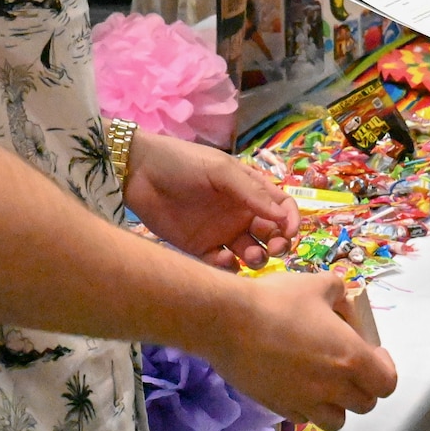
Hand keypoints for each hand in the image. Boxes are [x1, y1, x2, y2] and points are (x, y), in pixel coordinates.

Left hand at [125, 131, 297, 269]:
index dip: (291, 220)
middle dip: (280, 243)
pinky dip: (229, 267)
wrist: (138, 173)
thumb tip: (283, 217)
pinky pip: (224, 265)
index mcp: (249, 190)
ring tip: (249, 256)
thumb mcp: (220, 170)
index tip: (289, 232)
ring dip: (258, 258)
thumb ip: (251, 192)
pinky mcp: (201, 249)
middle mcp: (240, 213)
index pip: (282, 207)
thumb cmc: (183, 163)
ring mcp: (221, 232)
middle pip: (272, 234)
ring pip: (252, 253)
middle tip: (275, 249)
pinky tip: (222, 259)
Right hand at [203, 272, 396, 428]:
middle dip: (362, 384)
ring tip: (324, 380)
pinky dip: (307, 405)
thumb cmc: (277, 300)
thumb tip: (343, 301)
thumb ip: (339, 292)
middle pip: (365, 403)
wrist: (229, 322)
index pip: (387, 383)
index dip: (384, 368)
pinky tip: (296, 382)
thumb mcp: (317, 284)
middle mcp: (333, 387)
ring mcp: (306, 402)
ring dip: (336, 403)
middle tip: (347, 363)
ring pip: (336, 420)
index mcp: (351, 358)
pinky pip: (304, 417)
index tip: (373, 352)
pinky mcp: (280, 408)